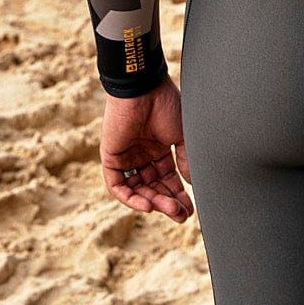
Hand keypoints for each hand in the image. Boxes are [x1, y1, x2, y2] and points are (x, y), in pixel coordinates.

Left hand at [99, 74, 194, 220]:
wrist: (144, 89)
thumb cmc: (165, 105)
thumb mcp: (182, 135)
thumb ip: (185, 160)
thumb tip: (192, 184)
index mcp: (159, 147)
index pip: (167, 178)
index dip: (178, 194)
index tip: (190, 210)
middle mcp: (142, 154)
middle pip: (153, 186)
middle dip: (167, 202)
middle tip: (181, 215)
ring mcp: (126, 156)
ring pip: (137, 189)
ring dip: (152, 201)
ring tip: (169, 209)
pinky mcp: (111, 157)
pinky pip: (117, 185)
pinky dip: (130, 197)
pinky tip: (148, 205)